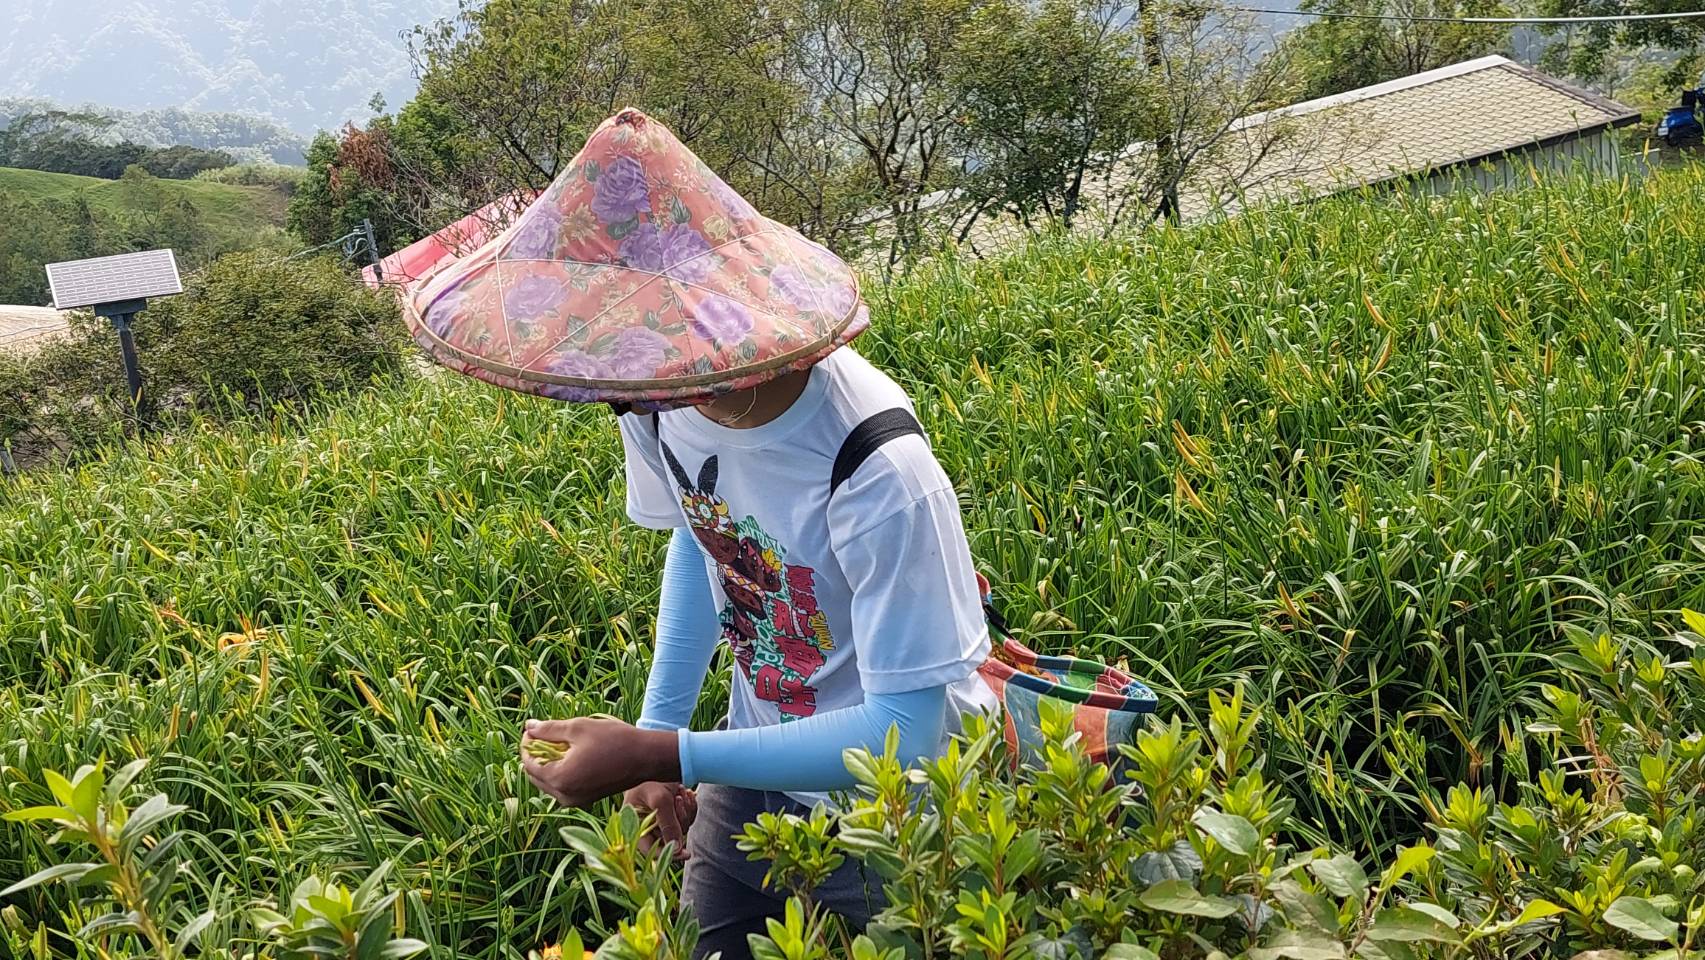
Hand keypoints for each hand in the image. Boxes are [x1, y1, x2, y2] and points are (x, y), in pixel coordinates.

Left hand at [520, 716, 679, 807]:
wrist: (645, 758)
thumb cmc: (613, 740)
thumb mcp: (578, 728)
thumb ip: (549, 729)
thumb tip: (529, 726)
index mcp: (559, 778)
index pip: (528, 763)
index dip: (527, 744)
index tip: (532, 728)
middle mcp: (564, 795)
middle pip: (535, 776)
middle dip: (534, 755)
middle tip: (541, 734)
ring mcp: (575, 800)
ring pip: (548, 783)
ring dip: (547, 764)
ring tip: (555, 743)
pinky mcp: (585, 799)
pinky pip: (562, 787)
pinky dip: (560, 772)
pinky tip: (569, 755)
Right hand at [624, 781, 697, 860]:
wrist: (660, 756)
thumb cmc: (652, 775)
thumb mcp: (660, 799)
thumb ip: (668, 824)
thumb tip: (677, 850)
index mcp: (634, 825)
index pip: (650, 850)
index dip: (667, 855)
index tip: (685, 854)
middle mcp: (647, 825)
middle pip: (670, 840)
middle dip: (679, 821)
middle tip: (678, 799)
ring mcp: (660, 819)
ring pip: (681, 830)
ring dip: (685, 812)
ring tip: (680, 792)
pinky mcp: (671, 812)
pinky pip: (687, 819)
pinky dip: (690, 807)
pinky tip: (685, 792)